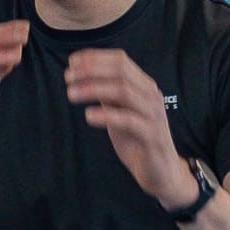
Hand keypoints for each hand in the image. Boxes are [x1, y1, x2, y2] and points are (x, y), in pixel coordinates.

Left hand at [64, 49, 198, 208]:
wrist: (161, 171)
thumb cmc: (137, 140)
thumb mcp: (119, 112)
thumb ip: (107, 95)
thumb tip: (84, 76)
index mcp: (143, 86)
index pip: (121, 61)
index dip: (96, 58)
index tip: (72, 61)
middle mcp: (150, 95)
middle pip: (121, 71)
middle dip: (92, 70)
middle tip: (68, 76)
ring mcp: (153, 113)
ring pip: (124, 91)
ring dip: (94, 89)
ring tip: (71, 93)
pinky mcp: (151, 135)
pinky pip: (129, 120)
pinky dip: (107, 115)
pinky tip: (88, 115)